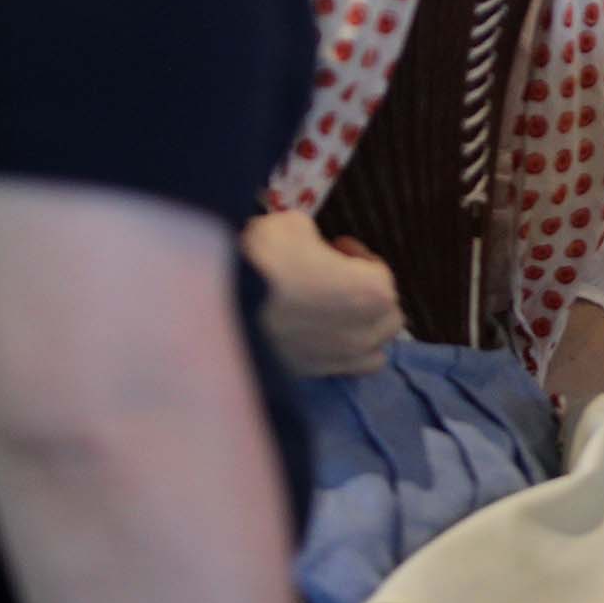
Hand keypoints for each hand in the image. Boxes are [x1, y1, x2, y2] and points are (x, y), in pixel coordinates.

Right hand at [242, 211, 401, 378]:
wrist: (216, 305)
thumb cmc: (264, 260)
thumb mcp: (293, 227)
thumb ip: (315, 239)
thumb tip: (310, 248)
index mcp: (373, 290)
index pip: (381, 273)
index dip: (358, 257)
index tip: (336, 246)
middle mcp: (365, 331)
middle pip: (387, 315)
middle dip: (369, 295)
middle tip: (337, 279)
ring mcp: (340, 359)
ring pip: (374, 349)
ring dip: (364, 329)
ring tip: (333, 312)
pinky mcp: (312, 375)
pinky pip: (346, 369)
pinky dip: (342, 354)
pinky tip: (316, 336)